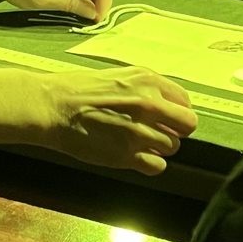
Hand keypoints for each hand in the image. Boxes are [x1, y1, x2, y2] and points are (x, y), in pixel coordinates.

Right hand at [36, 66, 198, 174]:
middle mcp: (149, 104)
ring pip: (172, 147)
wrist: (55, 106)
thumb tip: (168, 102)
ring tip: (140, 141)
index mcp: (149, 81)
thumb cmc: (81, 88)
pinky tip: (136, 155)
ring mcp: (139, 131)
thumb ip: (148, 87)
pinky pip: (157, 166)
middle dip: (177, 130)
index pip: (185, 102)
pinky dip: (150, 164)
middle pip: (187, 126)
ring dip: (160, 146)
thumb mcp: (122, 75)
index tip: (169, 116)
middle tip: (162, 130)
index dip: (177, 111)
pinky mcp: (126, 155)